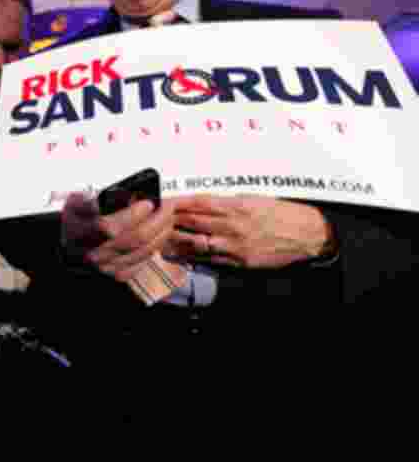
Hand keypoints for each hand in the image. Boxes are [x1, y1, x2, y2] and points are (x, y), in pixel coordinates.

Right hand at [60, 192, 174, 282]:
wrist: (67, 244)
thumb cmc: (74, 220)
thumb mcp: (75, 202)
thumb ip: (94, 199)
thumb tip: (123, 195)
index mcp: (79, 231)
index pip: (108, 226)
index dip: (132, 214)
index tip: (147, 202)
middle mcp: (93, 252)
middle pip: (134, 239)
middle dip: (157, 220)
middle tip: (166, 206)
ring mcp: (106, 266)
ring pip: (143, 251)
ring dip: (162, 233)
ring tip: (167, 218)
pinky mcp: (116, 273)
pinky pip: (143, 262)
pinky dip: (155, 247)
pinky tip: (159, 235)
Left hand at [167, 194, 334, 268]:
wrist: (308, 234)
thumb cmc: (282, 214)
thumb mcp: (255, 199)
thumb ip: (228, 202)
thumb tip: (203, 202)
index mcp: (237, 206)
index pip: (199, 202)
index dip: (178, 202)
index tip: (163, 201)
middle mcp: (234, 225)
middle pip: (194, 221)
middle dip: (171, 220)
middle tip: (153, 219)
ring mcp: (236, 245)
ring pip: (198, 242)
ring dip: (176, 240)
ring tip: (158, 239)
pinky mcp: (241, 262)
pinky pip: (212, 260)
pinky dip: (194, 257)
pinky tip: (180, 256)